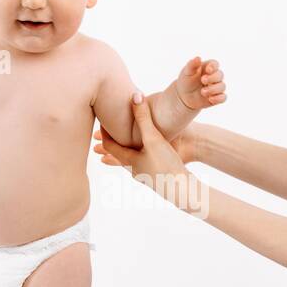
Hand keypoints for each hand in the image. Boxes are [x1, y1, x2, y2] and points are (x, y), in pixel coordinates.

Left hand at [93, 93, 207, 214]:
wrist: (184, 190)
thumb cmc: (166, 165)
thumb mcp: (153, 138)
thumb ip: (144, 118)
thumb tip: (134, 96)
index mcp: (129, 161)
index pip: (110, 145)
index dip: (104, 132)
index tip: (102, 119)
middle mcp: (135, 170)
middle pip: (119, 153)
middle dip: (114, 141)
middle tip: (107, 128)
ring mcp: (147, 175)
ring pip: (132, 158)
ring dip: (127, 148)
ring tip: (124, 140)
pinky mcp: (159, 176)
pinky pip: (145, 162)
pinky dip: (141, 153)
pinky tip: (148, 151)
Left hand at [173, 56, 225, 110]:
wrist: (183, 97)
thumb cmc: (186, 81)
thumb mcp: (186, 72)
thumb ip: (192, 65)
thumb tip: (198, 58)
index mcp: (208, 67)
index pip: (215, 64)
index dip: (213, 66)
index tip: (208, 70)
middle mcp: (214, 76)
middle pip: (220, 75)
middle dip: (212, 78)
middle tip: (203, 80)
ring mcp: (216, 87)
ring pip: (222, 86)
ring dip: (213, 89)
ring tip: (202, 92)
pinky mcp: (217, 97)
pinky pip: (223, 98)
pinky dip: (218, 98)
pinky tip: (210, 99)